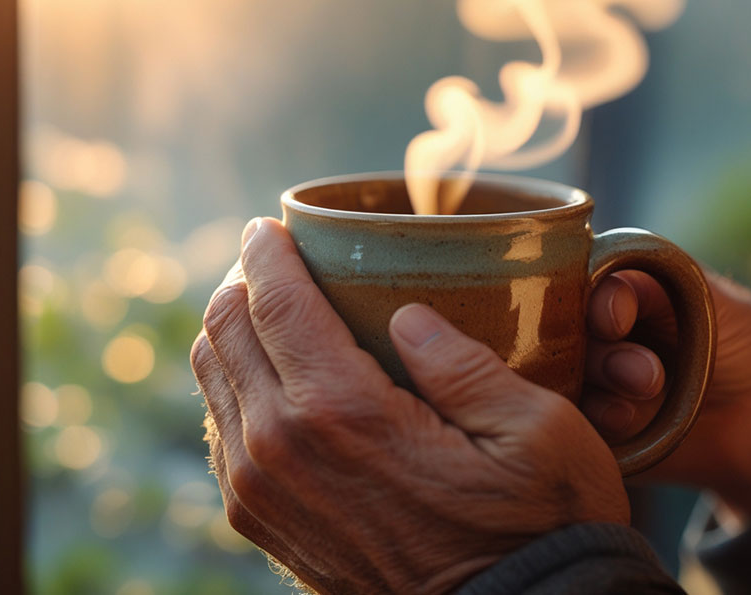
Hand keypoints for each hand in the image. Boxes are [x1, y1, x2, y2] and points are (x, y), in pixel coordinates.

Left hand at [191, 217, 628, 593]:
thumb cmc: (537, 527)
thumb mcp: (537, 432)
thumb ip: (466, 363)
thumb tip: (406, 315)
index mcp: (344, 414)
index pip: (275, 304)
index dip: (267, 251)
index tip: (272, 224)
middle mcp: (281, 450)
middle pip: (226, 332)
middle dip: (244, 282)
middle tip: (277, 261)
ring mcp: (261, 493)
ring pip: (212, 378)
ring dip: (233, 332)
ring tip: (272, 309)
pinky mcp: (263, 525)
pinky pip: (222, 432)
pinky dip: (234, 387)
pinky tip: (273, 377)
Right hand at [581, 269, 750, 518]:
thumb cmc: (739, 341)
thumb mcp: (709, 298)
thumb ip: (654, 285)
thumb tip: (605, 293)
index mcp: (613, 289)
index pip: (577, 287)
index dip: (591, 303)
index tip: (615, 322)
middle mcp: (591, 333)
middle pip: (563, 337)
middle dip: (602, 354)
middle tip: (647, 375)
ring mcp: (589, 381)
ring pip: (564, 381)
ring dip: (601, 388)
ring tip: (649, 392)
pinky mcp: (593, 427)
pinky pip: (575, 424)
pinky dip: (597, 422)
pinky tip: (628, 421)